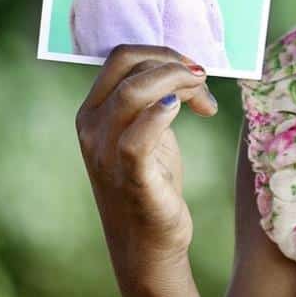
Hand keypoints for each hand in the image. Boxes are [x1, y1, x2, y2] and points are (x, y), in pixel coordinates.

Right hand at [75, 46, 218, 276]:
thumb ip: (153, 98)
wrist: (147, 243)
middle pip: (129, 67)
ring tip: (203, 98)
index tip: (193, 70)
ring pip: (133, 94)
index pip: (120, 57)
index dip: (162, 53)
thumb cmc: (151, 180)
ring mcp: (107, 154)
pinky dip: (161, 115)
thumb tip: (186, 67)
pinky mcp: (131, 179)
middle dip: (173, 63)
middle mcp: (92, 129)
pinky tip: (187, 109)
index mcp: (93, 111)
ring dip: (177, 82)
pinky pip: (137, 139)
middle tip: (203, 80)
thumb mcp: (147, 130)